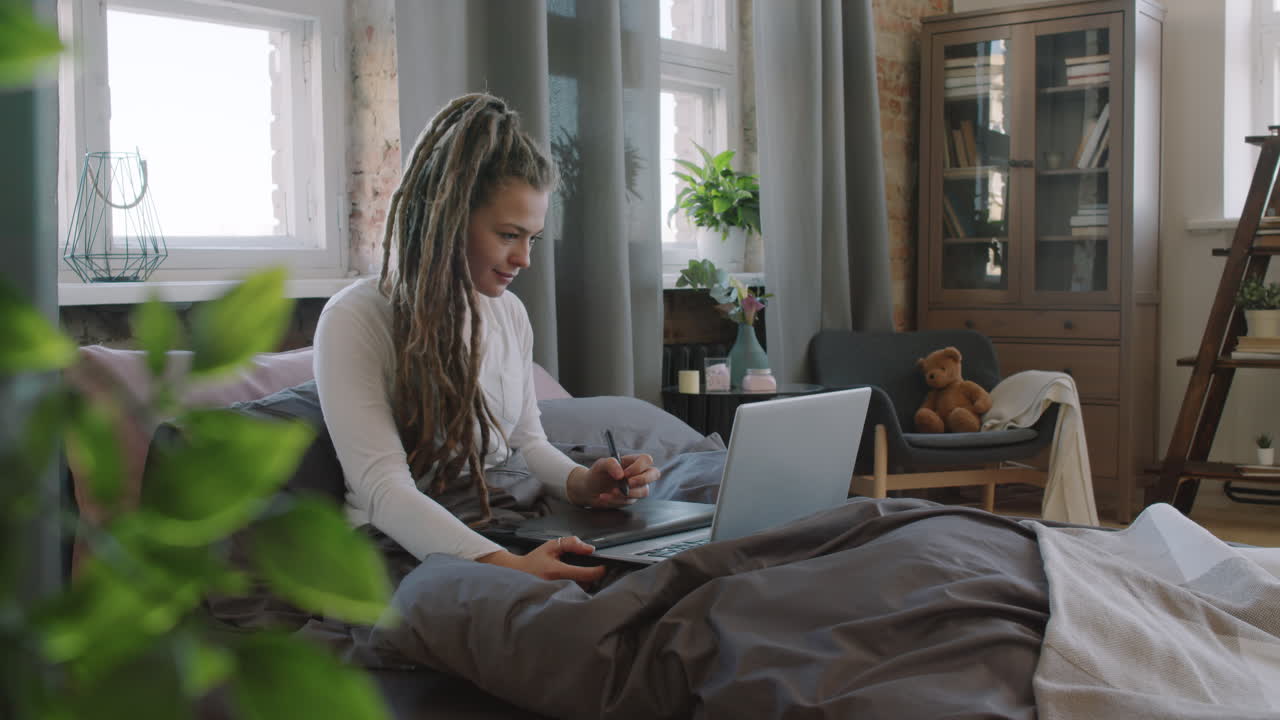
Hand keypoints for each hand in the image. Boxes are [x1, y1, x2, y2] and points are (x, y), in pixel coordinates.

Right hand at [476, 536, 605, 587]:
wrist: (517, 574)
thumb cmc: (534, 561)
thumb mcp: (551, 546)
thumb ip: (571, 544)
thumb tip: (589, 549)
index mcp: (556, 571)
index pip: (585, 574)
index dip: (598, 571)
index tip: (604, 567)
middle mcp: (556, 586)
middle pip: (586, 584)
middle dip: (591, 576)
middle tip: (590, 569)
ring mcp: (556, 596)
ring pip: (580, 591)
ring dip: (584, 583)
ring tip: (578, 575)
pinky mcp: (556, 602)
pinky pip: (573, 596)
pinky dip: (576, 589)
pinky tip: (572, 583)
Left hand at [566, 454, 659, 507]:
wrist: (588, 490)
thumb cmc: (596, 474)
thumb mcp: (600, 465)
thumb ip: (610, 463)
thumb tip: (621, 474)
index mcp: (633, 461)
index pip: (646, 460)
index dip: (639, 467)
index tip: (625, 473)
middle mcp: (638, 474)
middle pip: (655, 474)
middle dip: (642, 480)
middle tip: (628, 484)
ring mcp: (637, 487)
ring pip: (643, 491)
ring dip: (626, 493)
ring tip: (609, 492)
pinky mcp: (631, 499)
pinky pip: (629, 502)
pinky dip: (616, 500)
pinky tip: (604, 497)